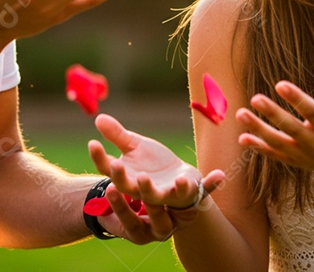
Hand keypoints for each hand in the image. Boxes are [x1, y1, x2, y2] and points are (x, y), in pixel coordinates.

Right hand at [88, 114, 225, 241]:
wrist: (175, 179)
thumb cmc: (152, 163)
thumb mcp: (135, 146)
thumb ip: (118, 135)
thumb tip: (98, 117)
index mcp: (129, 178)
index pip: (111, 171)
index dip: (100, 159)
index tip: (92, 143)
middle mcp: (146, 191)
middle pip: (134, 190)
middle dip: (129, 182)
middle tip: (124, 168)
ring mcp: (169, 195)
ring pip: (164, 197)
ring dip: (167, 190)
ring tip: (179, 179)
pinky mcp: (190, 194)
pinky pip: (202, 192)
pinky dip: (211, 185)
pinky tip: (221, 174)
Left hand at [236, 71, 313, 176]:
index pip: (311, 112)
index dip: (297, 99)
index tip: (280, 84)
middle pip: (290, 128)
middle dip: (272, 114)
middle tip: (254, 98)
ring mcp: (302, 153)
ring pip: (276, 142)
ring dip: (257, 129)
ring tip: (239, 113)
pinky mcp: (293, 160)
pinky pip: (273, 154)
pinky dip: (258, 147)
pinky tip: (242, 138)